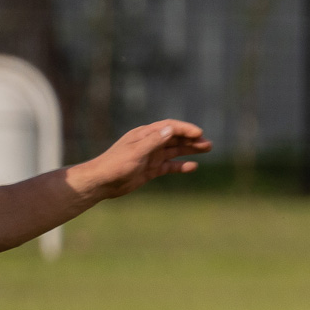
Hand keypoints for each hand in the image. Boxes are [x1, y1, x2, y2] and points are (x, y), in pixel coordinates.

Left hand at [67, 121, 211, 199]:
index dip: (185, 129)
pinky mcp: (151, 169)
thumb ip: (154, 141)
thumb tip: (171, 129)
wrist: (101, 182)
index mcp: (144, 134)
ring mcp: (151, 156)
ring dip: (190, 149)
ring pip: (174, 150)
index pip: (169, 127)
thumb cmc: (115, 165)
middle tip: (208, 143)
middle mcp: (149, 143)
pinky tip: (192, 166)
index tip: (199, 134)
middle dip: (191, 139)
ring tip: (206, 149)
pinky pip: (170, 165)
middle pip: (174, 138)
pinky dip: (181, 165)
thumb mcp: (136, 152)